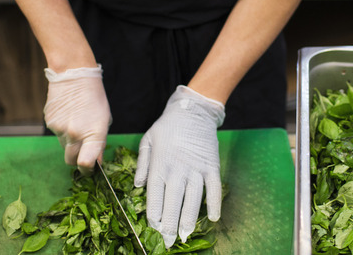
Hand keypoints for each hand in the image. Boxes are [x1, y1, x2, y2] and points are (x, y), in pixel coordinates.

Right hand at [43, 66, 110, 173]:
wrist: (74, 74)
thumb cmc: (94, 96)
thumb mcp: (104, 119)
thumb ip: (100, 142)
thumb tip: (97, 161)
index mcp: (92, 134)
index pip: (86, 163)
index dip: (88, 170)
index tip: (90, 169)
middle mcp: (75, 134)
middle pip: (71, 161)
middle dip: (77, 160)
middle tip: (83, 152)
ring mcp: (59, 129)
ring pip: (64, 145)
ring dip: (70, 141)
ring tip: (77, 122)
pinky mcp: (50, 123)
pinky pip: (57, 133)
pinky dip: (62, 129)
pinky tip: (68, 114)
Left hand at [134, 85, 224, 247]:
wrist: (193, 110)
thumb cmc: (167, 126)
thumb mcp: (147, 140)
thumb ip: (142, 164)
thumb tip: (137, 187)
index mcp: (160, 163)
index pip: (155, 194)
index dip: (154, 213)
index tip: (153, 227)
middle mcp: (178, 168)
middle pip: (174, 201)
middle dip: (170, 224)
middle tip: (168, 241)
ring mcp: (197, 168)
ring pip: (194, 198)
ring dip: (189, 218)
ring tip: (185, 235)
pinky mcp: (212, 166)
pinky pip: (215, 188)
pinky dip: (215, 203)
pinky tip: (213, 218)